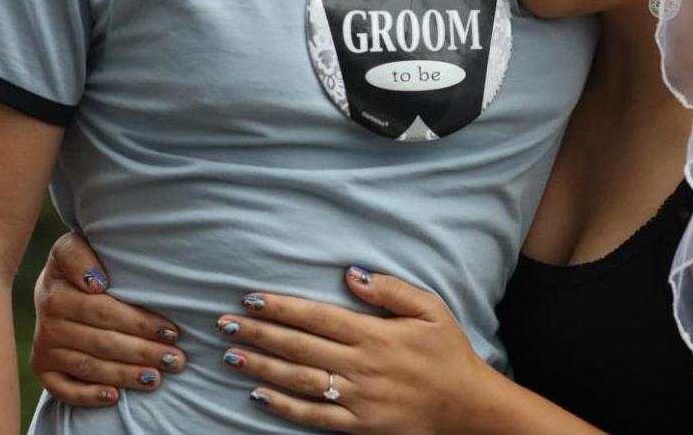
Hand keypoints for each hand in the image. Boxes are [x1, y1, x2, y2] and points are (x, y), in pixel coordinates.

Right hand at [32, 232, 186, 405]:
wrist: (50, 284)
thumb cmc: (79, 262)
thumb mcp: (72, 247)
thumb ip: (80, 255)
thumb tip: (96, 281)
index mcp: (58, 294)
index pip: (106, 312)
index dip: (141, 323)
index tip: (172, 330)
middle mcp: (48, 324)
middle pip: (103, 343)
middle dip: (144, 352)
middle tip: (176, 359)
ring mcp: (45, 349)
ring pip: (90, 367)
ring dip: (126, 375)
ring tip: (158, 378)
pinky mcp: (42, 369)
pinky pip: (64, 389)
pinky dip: (89, 396)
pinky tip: (115, 397)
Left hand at [215, 268, 491, 433]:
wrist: (465, 406)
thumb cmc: (447, 352)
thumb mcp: (430, 309)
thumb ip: (390, 290)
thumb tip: (352, 273)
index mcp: (374, 334)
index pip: (317, 317)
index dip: (282, 307)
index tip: (252, 298)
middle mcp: (360, 366)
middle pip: (299, 347)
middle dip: (260, 333)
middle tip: (226, 324)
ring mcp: (356, 398)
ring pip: (299, 380)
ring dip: (263, 367)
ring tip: (232, 355)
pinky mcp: (357, 425)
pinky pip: (313, 415)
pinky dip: (283, 406)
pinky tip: (259, 395)